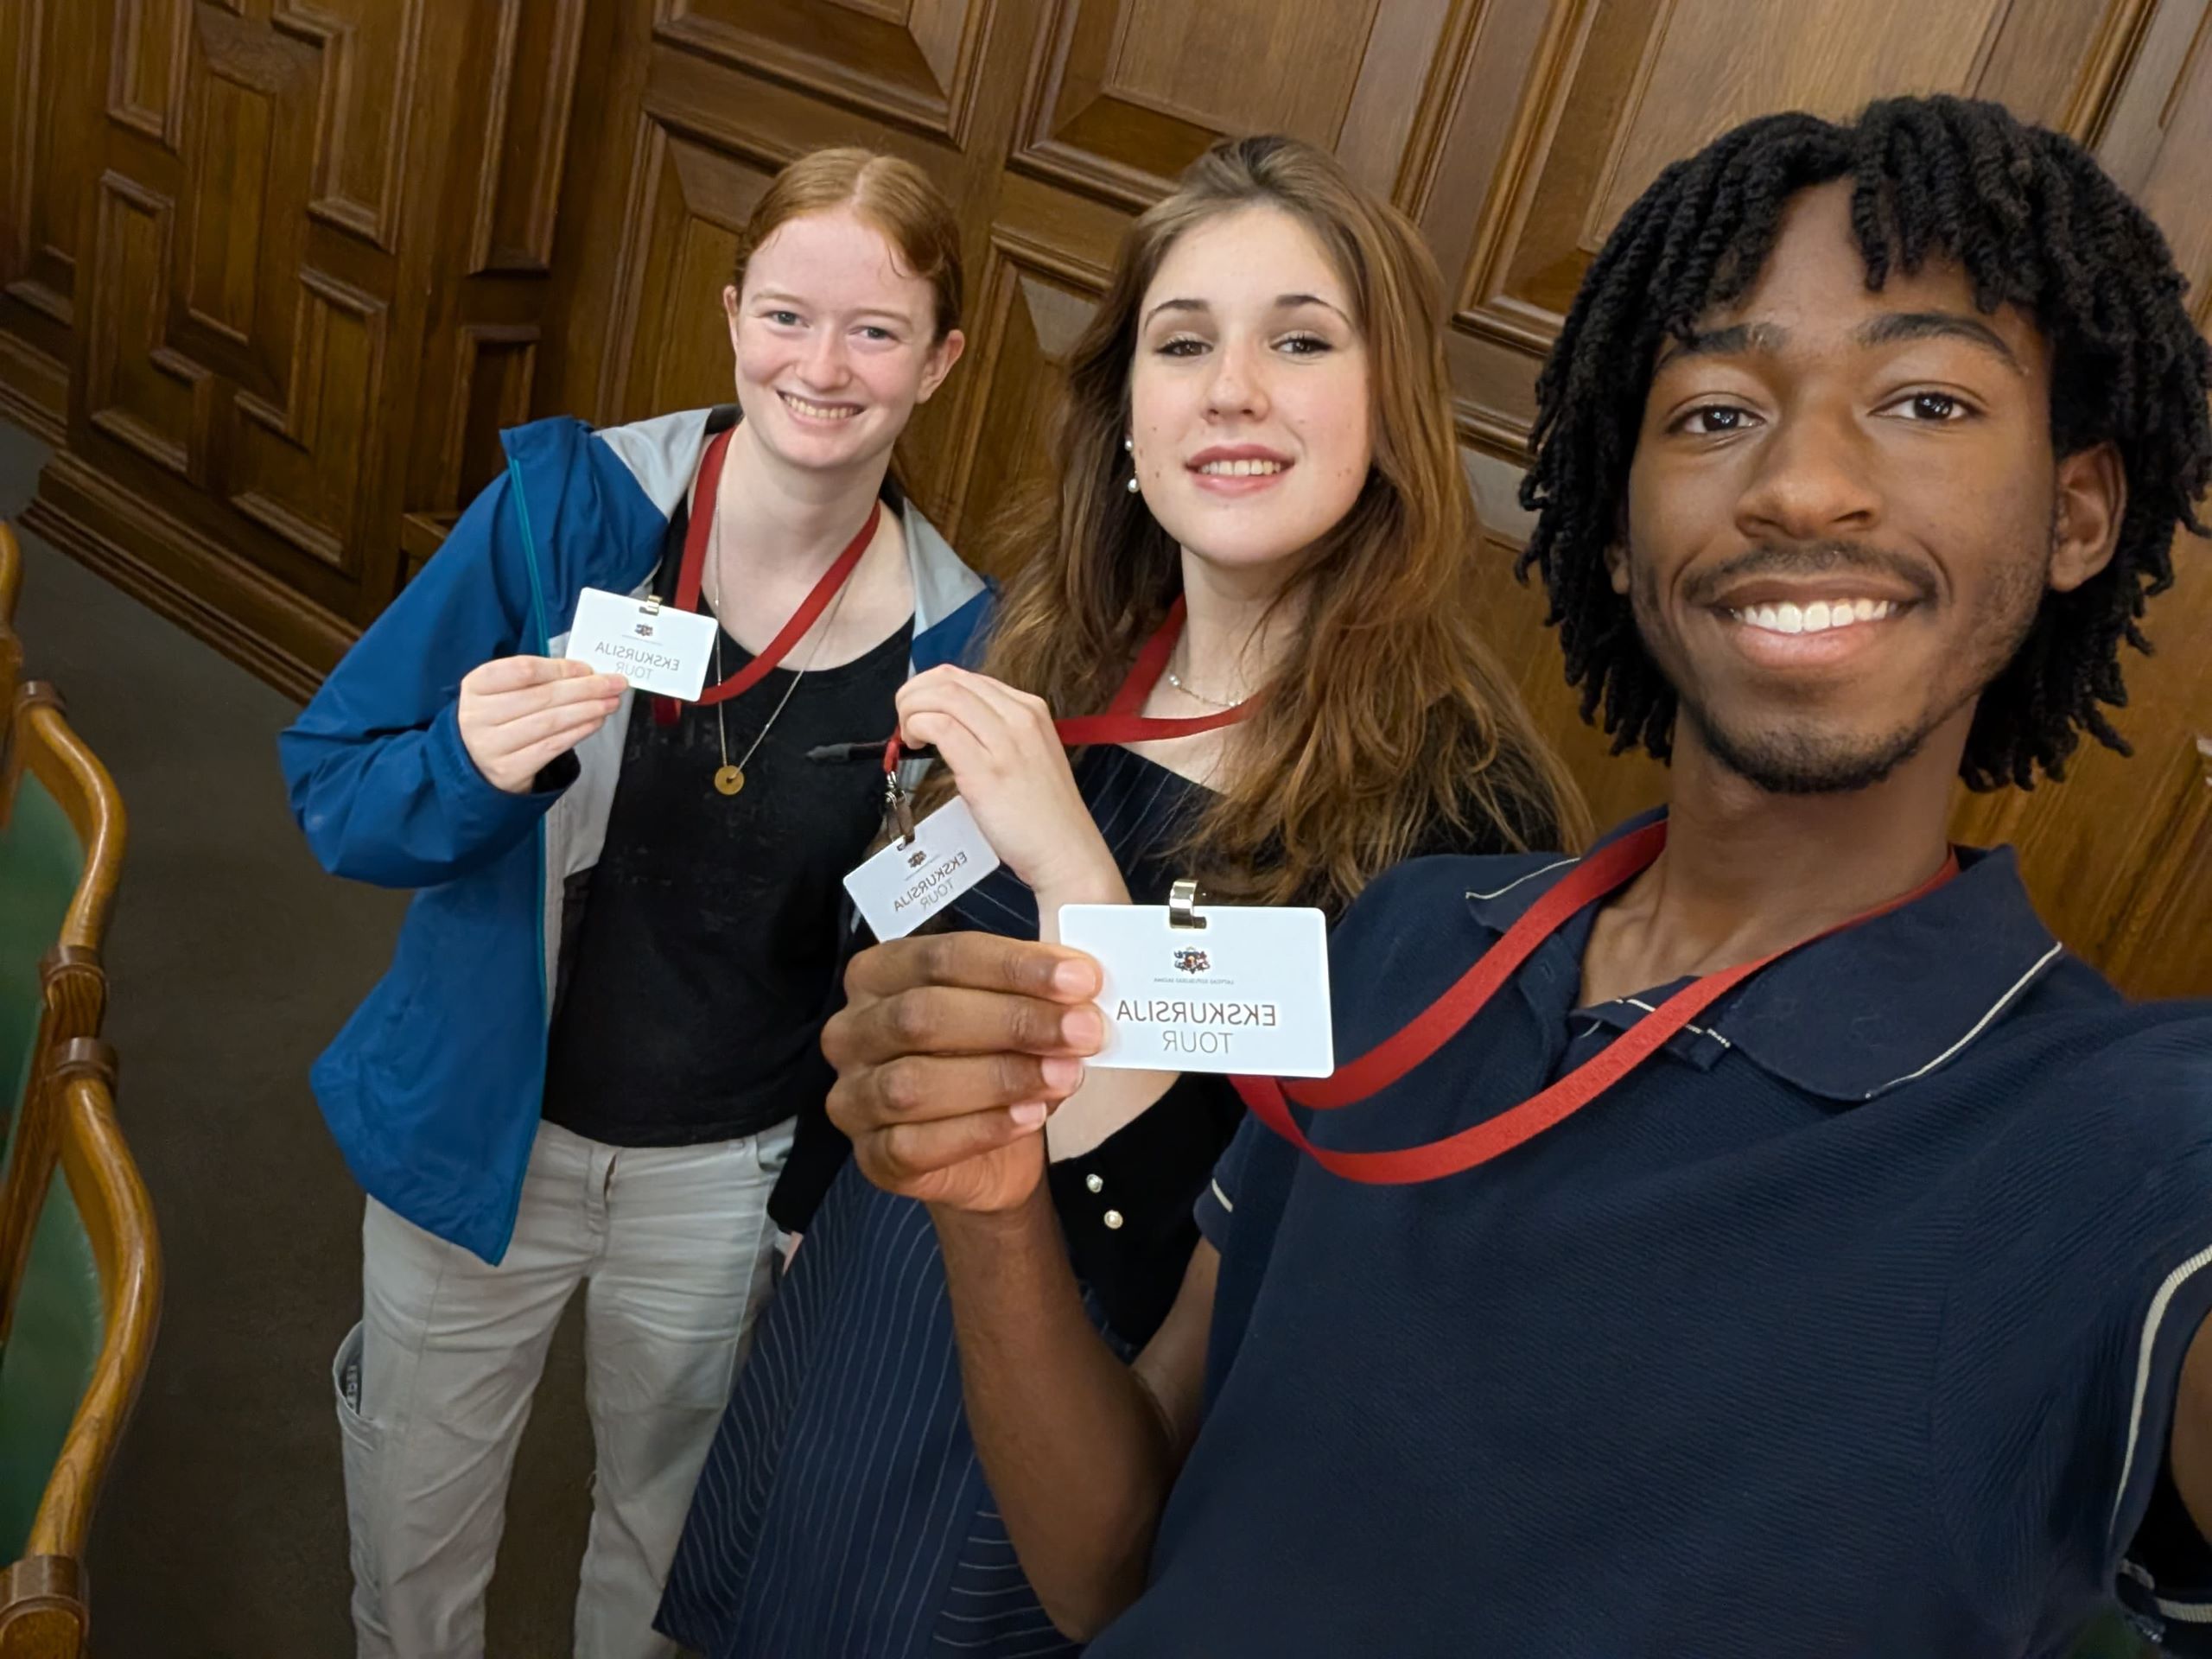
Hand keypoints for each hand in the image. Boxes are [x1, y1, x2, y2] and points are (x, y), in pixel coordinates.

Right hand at [457, 656, 625, 793]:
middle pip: (542, 697)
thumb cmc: (500, 716)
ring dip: (588, 710)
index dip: (560, 668)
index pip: (523, 670)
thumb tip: (587, 674)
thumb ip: (539, 679)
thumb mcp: (505, 690)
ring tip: (610, 702)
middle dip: (585, 689)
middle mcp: (478, 715)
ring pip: (550, 722)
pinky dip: (578, 732)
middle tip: (614, 684)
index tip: (588, 669)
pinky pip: (552, 747)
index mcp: (476, 685)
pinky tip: (596, 722)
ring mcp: (491, 745)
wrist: (478, 761)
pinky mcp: (509, 769)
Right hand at [823, 933, 1104, 1212]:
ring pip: (915, 1083)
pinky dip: (981, 1129)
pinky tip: (1028, 1117)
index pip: (942, 957)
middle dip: (1014, 1021)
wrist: (991, 1156)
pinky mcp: (872, 1157)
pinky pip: (916, 1143)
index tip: (1079, 980)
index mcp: (879, 975)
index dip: (1015, 967)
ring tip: (1064, 1076)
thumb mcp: (1018, 1012)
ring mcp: (853, 1097)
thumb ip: (1040, 990)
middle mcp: (853, 1031)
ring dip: (1001, 1077)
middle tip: (1083, 1030)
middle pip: (924, 1015)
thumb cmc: (994, 1063)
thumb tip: (1080, 982)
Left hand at [895, 667, 1116, 898]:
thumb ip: (997, 734)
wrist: (1066, 852)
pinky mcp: (986, 770)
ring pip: (943, 696)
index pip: (967, 678)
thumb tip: (950, 724)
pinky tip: (915, 744)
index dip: (931, 688)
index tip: (918, 710)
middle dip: (914, 693)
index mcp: (1030, 710)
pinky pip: (941, 727)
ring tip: (907, 735)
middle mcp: (1020, 717)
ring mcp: (1005, 741)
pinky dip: (917, 727)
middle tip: (903, 719)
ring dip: (911, 709)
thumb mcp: (1029, 756)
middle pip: (950, 680)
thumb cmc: (1043, 815)